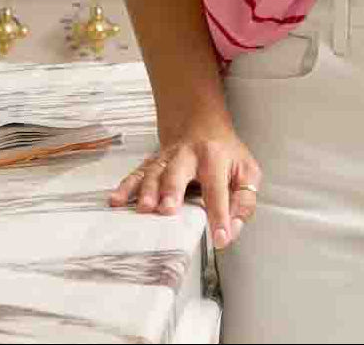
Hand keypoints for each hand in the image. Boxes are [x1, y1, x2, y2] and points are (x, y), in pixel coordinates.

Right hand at [108, 112, 262, 249]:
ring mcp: (167, 158)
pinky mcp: (152, 162)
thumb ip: (244, 203)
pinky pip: (137, 174)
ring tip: (144, 208)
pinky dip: (126, 187)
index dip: (220, 215)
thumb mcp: (246, 173)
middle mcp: (189, 155)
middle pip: (179, 171)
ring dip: (148, 189)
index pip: (218, 190)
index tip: (220, 239)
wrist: (202, 125)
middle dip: (172, 189)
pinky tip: (116, 201)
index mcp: (215, 158)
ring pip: (155, 172)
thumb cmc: (226, 155)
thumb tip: (231, 231)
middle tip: (167, 209)